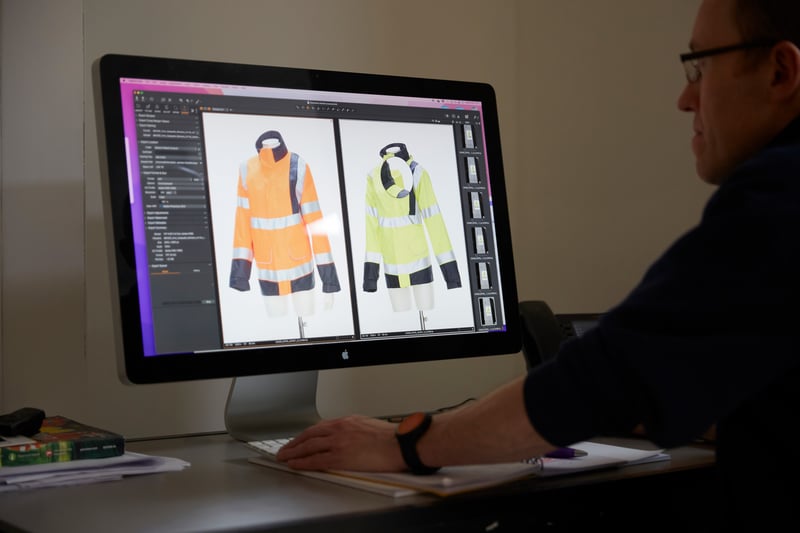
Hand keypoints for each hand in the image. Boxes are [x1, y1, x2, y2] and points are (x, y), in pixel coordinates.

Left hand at [275, 415, 405, 471]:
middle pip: (309, 435)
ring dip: (293, 452)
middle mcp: (339, 429)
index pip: (319, 427)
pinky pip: (315, 460)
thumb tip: (347, 436)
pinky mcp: (340, 457)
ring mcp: (338, 442)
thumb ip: (354, 429)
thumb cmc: (391, 437)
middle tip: (285, 449)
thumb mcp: (369, 425)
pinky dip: (302, 462)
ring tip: (284, 457)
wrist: (400, 443)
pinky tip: (295, 464)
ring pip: (308, 446)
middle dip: (294, 443)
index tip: (299, 439)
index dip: (306, 435)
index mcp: (347, 421)